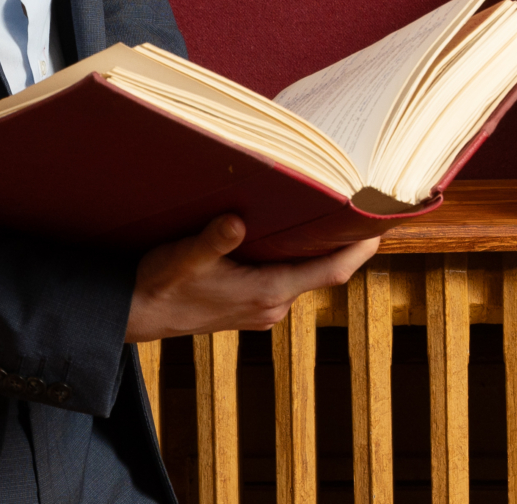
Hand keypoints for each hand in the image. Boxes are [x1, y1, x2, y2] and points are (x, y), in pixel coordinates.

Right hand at [125, 214, 378, 341]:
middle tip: (366, 200)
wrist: (131, 316)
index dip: (363, 247)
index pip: (332, 271)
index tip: (385, 221)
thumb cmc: (156, 287)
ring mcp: (262, 307)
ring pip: (305, 272)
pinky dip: (297, 254)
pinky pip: (287, 276)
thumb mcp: (180, 258)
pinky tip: (293, 229)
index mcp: (266, 293)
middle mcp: (271, 305)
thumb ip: (211, 241)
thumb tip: (237, 222)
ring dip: (319, 245)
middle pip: (325, 269)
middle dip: (346, 239)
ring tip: (336, 206)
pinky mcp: (250, 304)